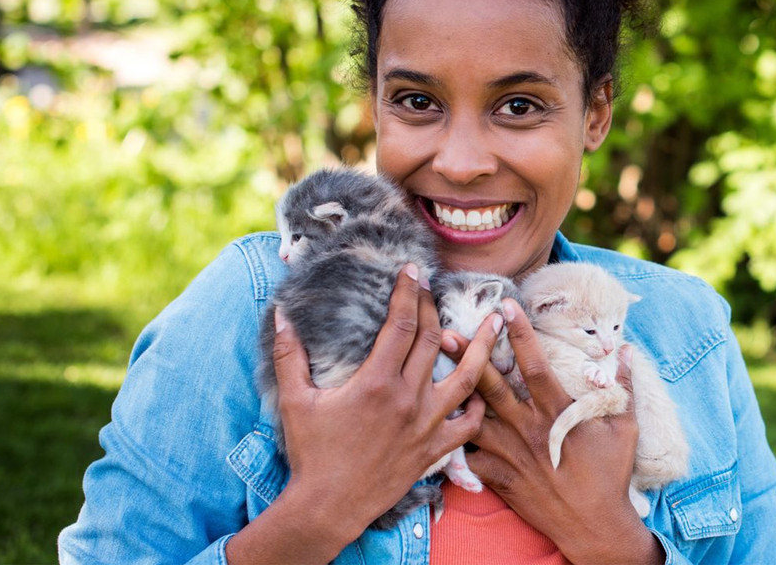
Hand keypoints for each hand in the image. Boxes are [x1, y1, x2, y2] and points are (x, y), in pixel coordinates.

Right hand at [227, 265, 499, 563]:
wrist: (328, 506)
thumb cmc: (310, 453)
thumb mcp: (294, 400)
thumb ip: (289, 354)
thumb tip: (279, 314)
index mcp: (376, 381)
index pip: (400, 324)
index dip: (409, 293)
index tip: (413, 270)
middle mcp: (407, 398)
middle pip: (432, 340)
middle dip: (435, 307)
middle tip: (436, 286)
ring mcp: (426, 424)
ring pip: (467, 378)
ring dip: (483, 347)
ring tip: (496, 323)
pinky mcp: (434, 450)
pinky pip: (468, 425)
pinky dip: (479, 406)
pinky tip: (483, 391)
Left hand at [443, 300, 662, 564]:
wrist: (594, 527)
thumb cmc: (610, 475)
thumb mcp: (624, 428)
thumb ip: (623, 387)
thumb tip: (627, 351)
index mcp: (558, 413)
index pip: (535, 364)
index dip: (520, 333)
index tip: (506, 306)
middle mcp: (529, 429)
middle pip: (491, 386)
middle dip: (468, 357)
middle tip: (446, 331)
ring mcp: (511, 455)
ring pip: (473, 418)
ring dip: (453, 394)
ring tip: (429, 374)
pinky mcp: (500, 479)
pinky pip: (469, 458)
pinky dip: (454, 443)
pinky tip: (436, 426)